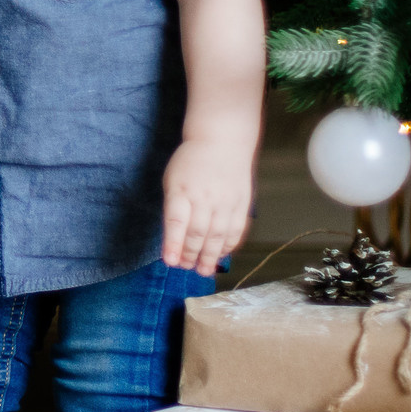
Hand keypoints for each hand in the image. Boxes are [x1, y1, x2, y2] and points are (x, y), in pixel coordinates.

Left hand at [161, 136, 251, 276]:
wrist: (222, 141)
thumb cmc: (190, 162)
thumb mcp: (172, 180)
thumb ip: (173, 207)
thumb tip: (174, 238)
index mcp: (182, 190)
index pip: (176, 222)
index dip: (173, 244)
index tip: (169, 261)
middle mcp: (205, 197)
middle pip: (198, 232)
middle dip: (191, 254)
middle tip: (185, 267)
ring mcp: (225, 200)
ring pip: (218, 235)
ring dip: (211, 256)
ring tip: (204, 270)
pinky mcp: (241, 202)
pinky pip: (236, 229)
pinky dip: (228, 245)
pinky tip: (221, 254)